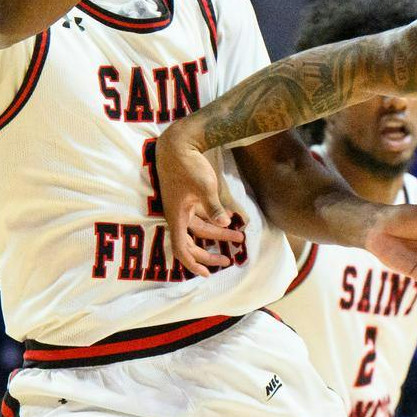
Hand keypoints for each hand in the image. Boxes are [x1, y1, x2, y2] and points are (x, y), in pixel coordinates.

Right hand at [157, 143, 245, 275]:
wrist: (178, 142)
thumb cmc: (188, 164)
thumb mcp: (204, 186)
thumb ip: (213, 207)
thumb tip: (223, 223)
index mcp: (176, 216)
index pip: (181, 248)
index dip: (193, 264)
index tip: (207, 274)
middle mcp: (178, 214)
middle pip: (191, 242)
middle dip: (210, 254)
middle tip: (229, 260)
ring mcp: (183, 207)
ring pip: (200, 228)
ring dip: (218, 235)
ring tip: (240, 238)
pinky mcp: (189, 198)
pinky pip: (201, 217)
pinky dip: (214, 222)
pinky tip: (230, 220)